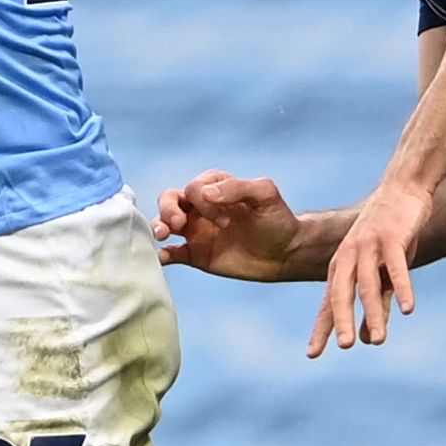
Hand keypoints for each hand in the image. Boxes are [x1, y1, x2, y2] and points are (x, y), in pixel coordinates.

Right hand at [154, 170, 305, 280]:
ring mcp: (196, 231)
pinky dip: (163, 255)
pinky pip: (172, 254)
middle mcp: (201, 207)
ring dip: (159, 226)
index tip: (226, 221)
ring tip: (163, 234)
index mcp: (215, 188)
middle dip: (168, 209)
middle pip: (169, 200)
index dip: (204, 203)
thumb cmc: (277, 220)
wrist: (286, 253)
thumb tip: (205, 193)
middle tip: (179, 223)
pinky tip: (162, 257)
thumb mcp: (265, 195)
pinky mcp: (196, 255)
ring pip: (165, 223)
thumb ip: (238, 188)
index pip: (194, 189)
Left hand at [312, 177, 432, 356]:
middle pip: (341, 294)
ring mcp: (369, 247)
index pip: (328, 304)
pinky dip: (403, 288)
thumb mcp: (380, 274)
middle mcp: (349, 257)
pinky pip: (397, 267)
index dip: (321, 329)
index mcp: (341, 268)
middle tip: (344, 347)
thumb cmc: (389, 238)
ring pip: (368, 284)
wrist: (403, 191)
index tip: (312, 355)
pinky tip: (408, 310)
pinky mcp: (392, 238)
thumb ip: (375, 305)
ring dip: (374, 313)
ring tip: (380, 340)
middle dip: (342, 321)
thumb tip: (368, 340)